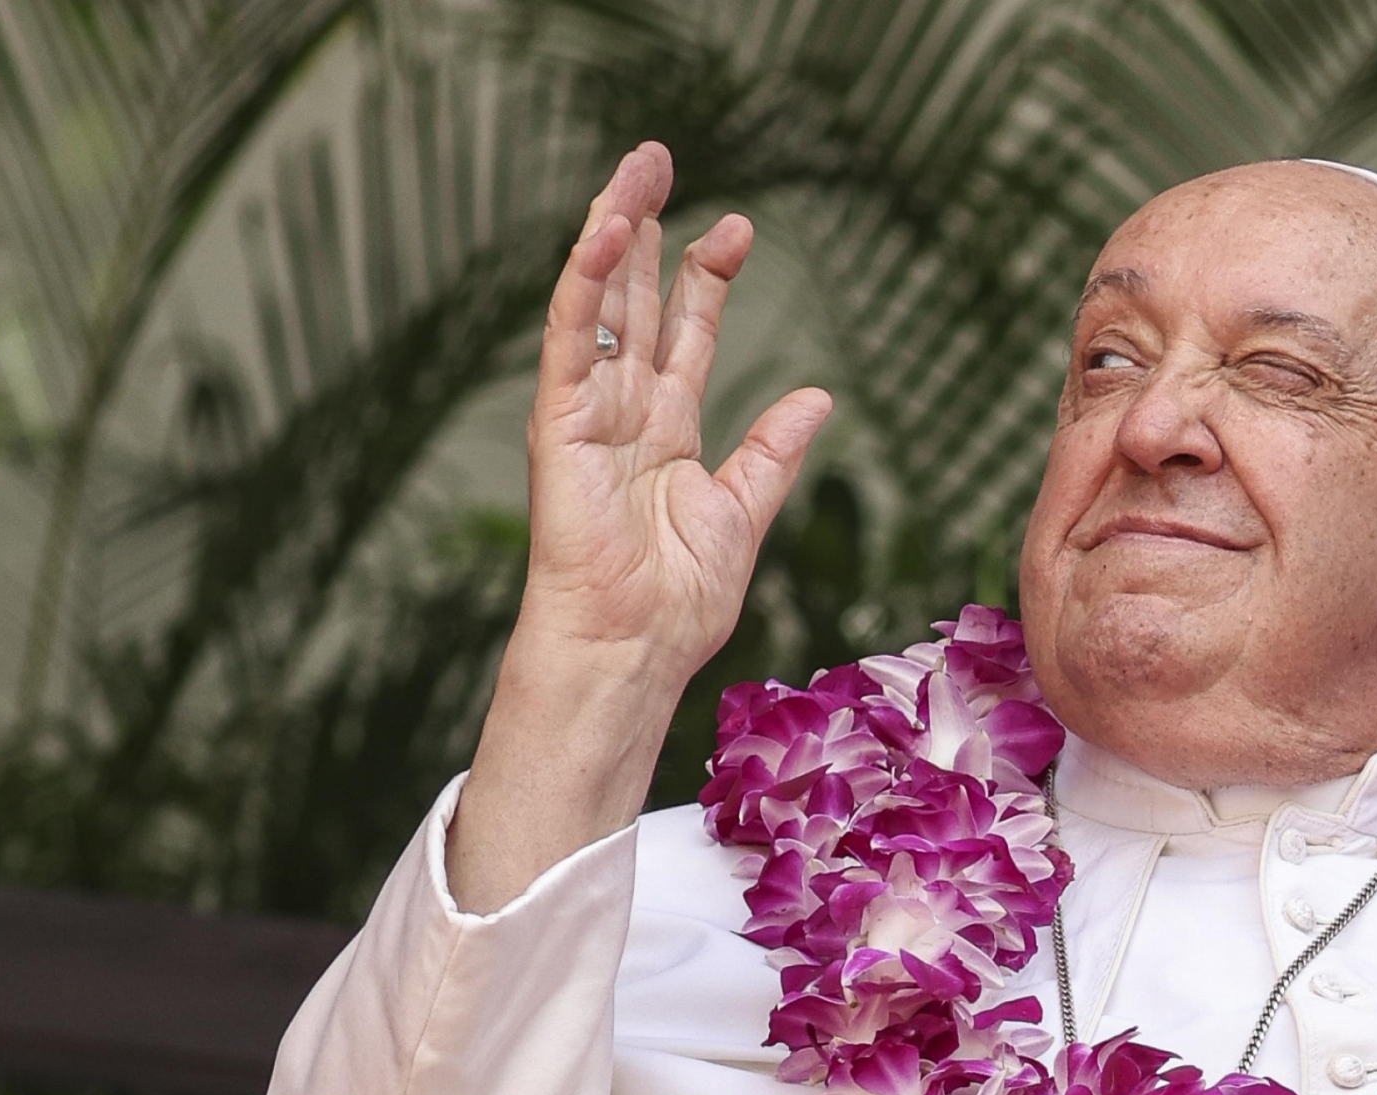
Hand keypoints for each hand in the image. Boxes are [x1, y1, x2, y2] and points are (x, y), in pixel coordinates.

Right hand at [449, 143, 829, 912]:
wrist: (633, 652)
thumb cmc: (676, 606)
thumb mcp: (743, 514)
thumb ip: (774, 452)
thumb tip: (819, 396)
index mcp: (665, 434)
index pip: (684, 336)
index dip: (707, 280)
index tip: (736, 229)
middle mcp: (621, 414)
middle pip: (636, 303)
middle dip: (650, 231)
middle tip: (661, 160)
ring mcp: (585, 415)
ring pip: (599, 306)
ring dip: (613, 233)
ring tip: (633, 169)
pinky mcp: (557, 426)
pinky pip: (570, 342)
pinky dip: (585, 286)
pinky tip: (606, 233)